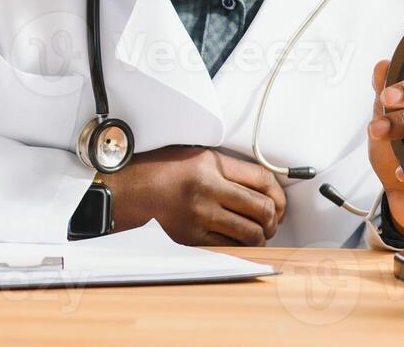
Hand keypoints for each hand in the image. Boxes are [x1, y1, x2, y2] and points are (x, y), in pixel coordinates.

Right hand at [106, 145, 286, 245]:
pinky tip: (238, 243)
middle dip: (274, 219)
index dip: (279, 194)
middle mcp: (207, 188)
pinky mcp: (190, 236)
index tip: (280, 202)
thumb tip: (261, 186)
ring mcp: (199, 214)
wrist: (123, 191)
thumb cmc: (157, 171)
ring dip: (260, 237)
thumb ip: (226, 168)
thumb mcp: (194, 156)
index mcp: (210, 163)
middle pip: (262, 208)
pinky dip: (240, 248)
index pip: (262, 178)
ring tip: (257, 235)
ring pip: (249, 233)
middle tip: (272, 222)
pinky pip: (228, 248)